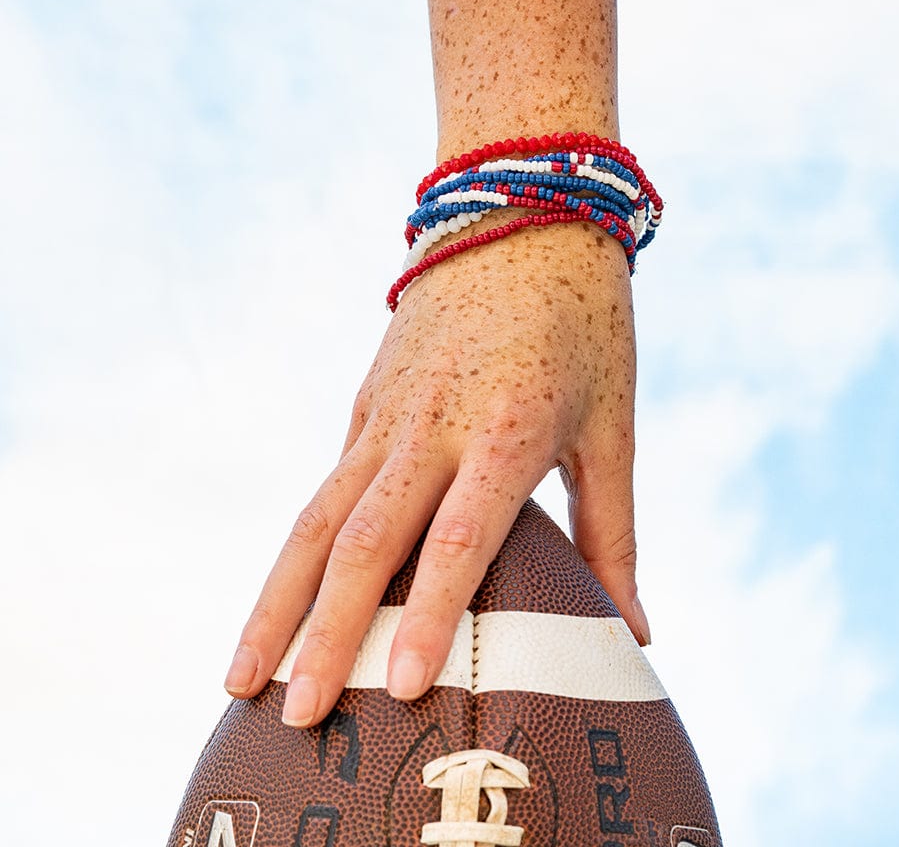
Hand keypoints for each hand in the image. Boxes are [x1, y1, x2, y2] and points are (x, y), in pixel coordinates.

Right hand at [223, 219, 647, 726]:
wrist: (521, 210)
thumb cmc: (585, 322)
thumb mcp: (612, 426)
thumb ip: (615, 534)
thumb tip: (636, 632)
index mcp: (507, 429)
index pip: (461, 536)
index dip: (428, 611)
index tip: (397, 685)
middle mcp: (432, 423)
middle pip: (366, 538)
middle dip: (324, 630)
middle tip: (290, 711)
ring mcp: (387, 409)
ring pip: (319, 515)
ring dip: (278, 597)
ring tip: (239, 672)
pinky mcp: (368, 398)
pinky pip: (329, 481)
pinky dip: (301, 547)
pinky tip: (281, 600)